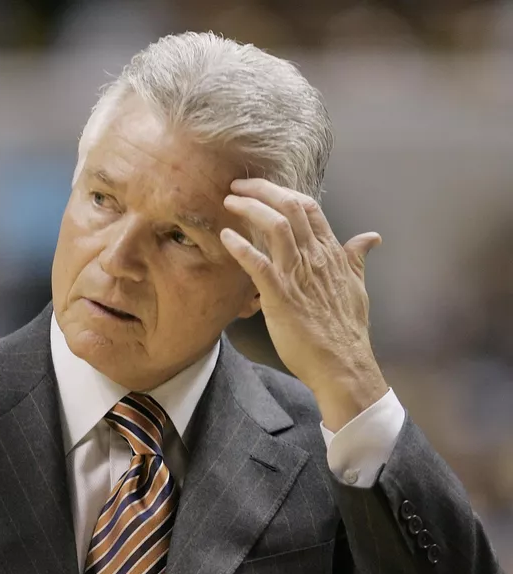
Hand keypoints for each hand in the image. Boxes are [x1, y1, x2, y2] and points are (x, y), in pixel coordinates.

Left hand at [220, 179, 387, 430]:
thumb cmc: (346, 329)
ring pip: (276, 227)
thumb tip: (371, 237)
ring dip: (250, 209)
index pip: (309, 208)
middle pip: (290, 208)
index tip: (260, 186)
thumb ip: (356, 258)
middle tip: (237, 185)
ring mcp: (298, 275)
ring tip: (229, 201)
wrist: (343, 364)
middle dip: (262, 190)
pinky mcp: (281, 296)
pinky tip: (226, 236)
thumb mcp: (357, 286)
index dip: (282, 191)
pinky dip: (241, 247)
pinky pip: (259, 265)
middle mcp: (315, 257)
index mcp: (331, 253)